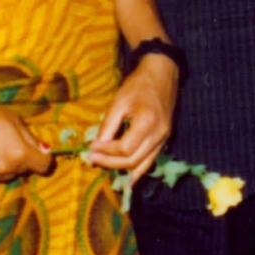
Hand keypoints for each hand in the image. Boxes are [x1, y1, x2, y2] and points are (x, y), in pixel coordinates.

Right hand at [0, 97, 51, 184]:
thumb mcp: (14, 119)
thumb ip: (30, 138)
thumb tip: (43, 150)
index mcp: (20, 154)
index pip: (44, 166)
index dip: (42, 157)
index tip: (36, 151)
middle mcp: (6, 169)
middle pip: (24, 170)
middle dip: (21, 159)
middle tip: (8, 142)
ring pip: (6, 174)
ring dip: (5, 165)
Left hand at [86, 55, 176, 184]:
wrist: (162, 75)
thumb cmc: (138, 85)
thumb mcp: (119, 101)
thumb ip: (108, 125)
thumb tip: (96, 146)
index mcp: (147, 123)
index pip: (124, 148)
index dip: (106, 151)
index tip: (90, 147)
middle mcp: (159, 135)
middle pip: (132, 160)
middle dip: (110, 163)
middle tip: (92, 158)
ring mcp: (164, 139)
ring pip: (142, 164)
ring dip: (121, 169)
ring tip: (103, 166)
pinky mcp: (164, 140)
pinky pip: (151, 161)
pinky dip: (138, 171)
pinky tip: (128, 180)